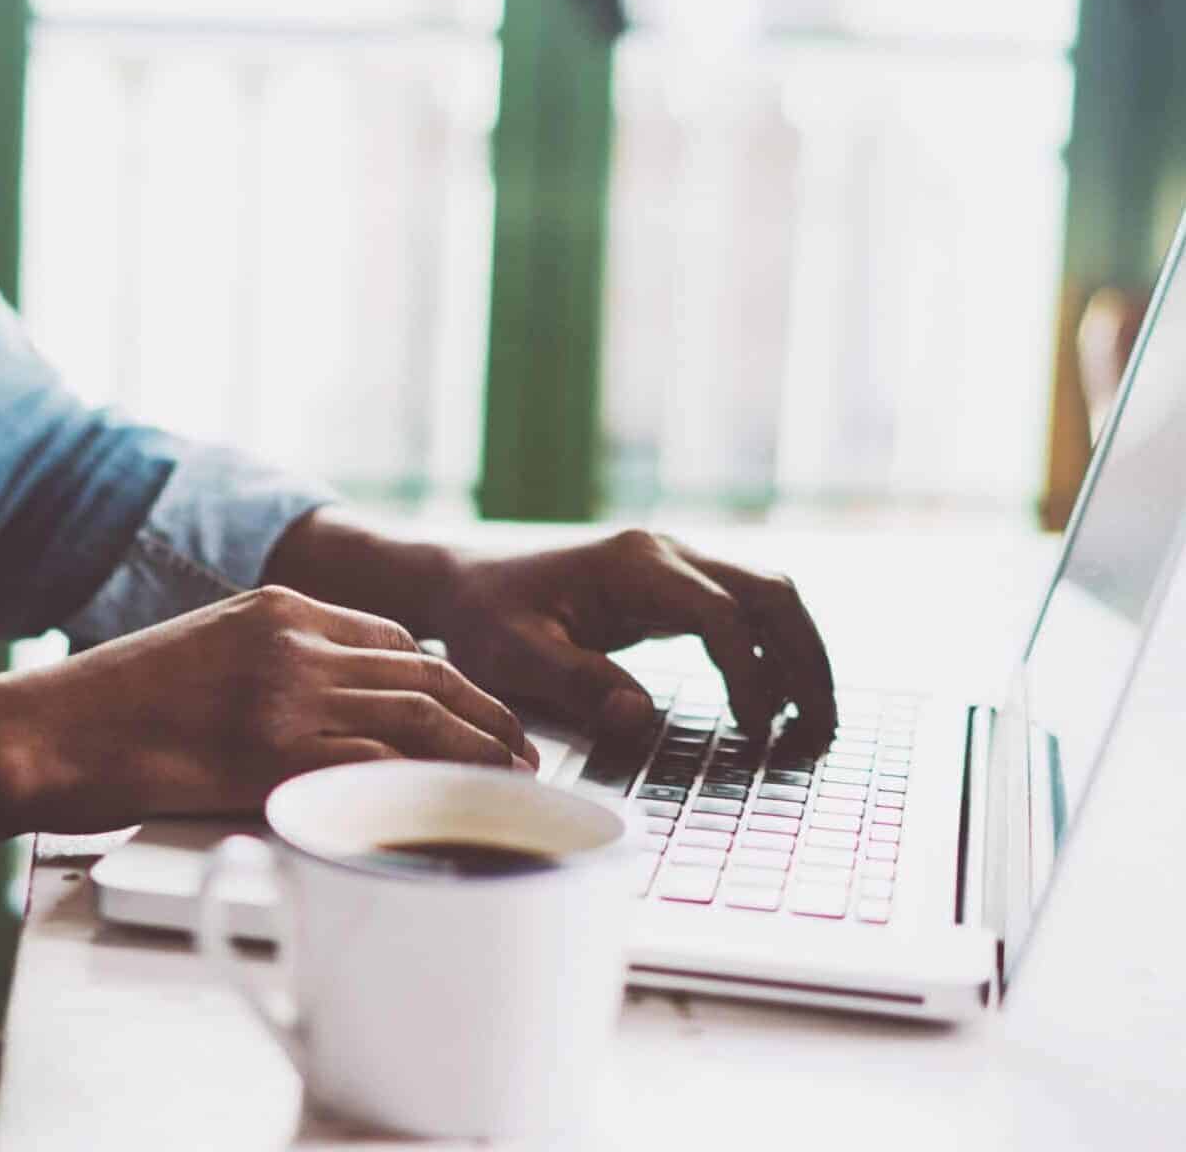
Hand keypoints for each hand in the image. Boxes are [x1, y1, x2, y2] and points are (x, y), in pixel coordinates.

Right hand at [7, 586, 536, 831]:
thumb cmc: (112, 707)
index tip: (475, 713)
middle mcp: (293, 641)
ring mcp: (287, 695)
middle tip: (523, 751)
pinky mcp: (273, 754)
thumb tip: (328, 709)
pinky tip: (454, 808)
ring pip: (418, 717)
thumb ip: (269, 665)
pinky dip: (428, 787)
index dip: (449, 682)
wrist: (48, 731)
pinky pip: (377, 766)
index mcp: (276, 607)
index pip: (394, 640)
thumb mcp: (202, 652)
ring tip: (512, 783)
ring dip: (478, 753)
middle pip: (425, 674)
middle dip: (486, 715)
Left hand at [429, 530, 836, 738]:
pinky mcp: (672, 587)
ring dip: (799, 656)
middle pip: (770, 594)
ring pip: (769, 597)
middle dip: (806, 661)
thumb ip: (576, 683)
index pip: (721, 616)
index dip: (749, 676)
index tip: (756, 731)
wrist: (464, 583)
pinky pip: (743, 612)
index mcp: (634, 565)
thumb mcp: (513, 655)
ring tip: (814, 723)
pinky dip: (771, 652)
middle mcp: (666, 554)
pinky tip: (775, 703)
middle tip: (821, 731)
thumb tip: (642, 717)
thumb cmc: (483, 618)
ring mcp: (674, 565)